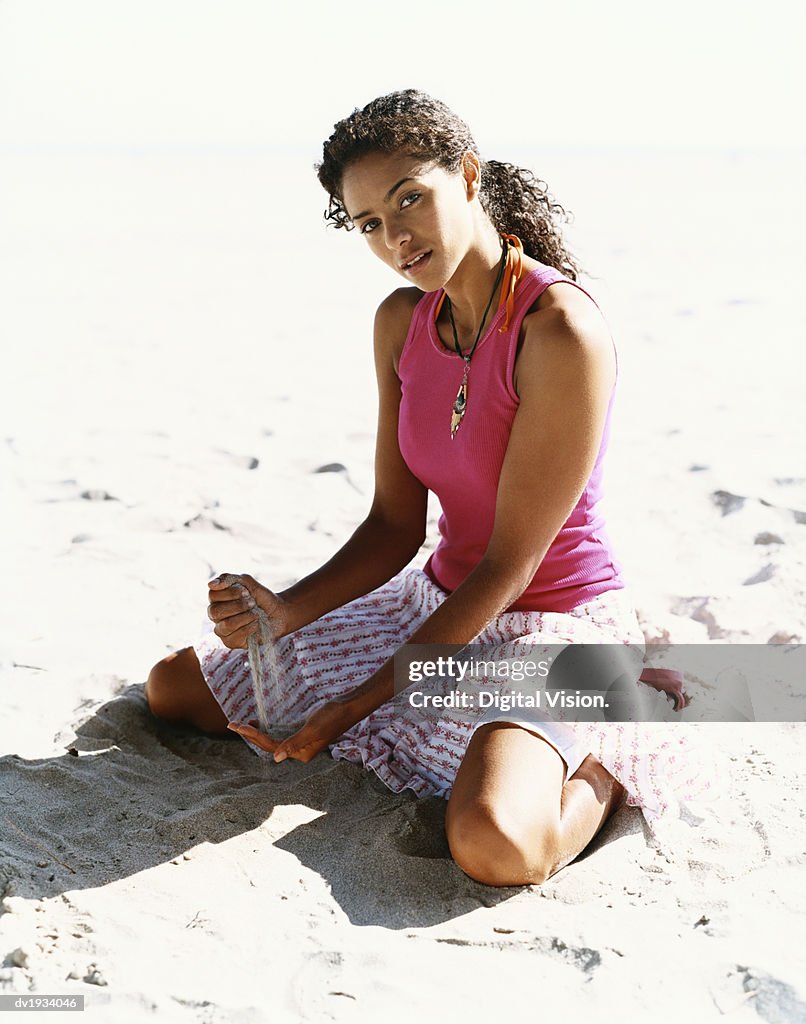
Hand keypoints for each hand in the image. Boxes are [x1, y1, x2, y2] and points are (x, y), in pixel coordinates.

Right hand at [207, 572, 289, 649]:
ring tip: (256, 614)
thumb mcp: (247, 582)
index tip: (246, 592)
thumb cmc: (261, 597)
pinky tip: (256, 624)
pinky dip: (249, 628)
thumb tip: (210, 584)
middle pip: (215, 612)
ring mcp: (222, 630)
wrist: (279, 612)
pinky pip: (234, 637)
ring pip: (225, 625)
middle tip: (252, 603)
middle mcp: (216, 616)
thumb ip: (229, 579)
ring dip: (245, 617)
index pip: (212, 595)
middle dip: (238, 606)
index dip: (230, 593)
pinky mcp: (231, 642)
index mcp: (217, 600)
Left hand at [228, 699, 356, 763]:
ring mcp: (302, 743)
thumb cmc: (333, 716)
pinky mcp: (304, 734)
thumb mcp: (313, 729)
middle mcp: (300, 752)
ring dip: (257, 734)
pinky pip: (281, 735)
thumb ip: (294, 743)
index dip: (253, 736)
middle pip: (270, 745)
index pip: (271, 746)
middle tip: (232, 723)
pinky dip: (269, 730)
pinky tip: (261, 724)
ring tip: (243, 725)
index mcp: (301, 754)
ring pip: (274, 741)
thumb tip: (275, 758)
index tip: (237, 725)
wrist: (350, 706)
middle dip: (250, 736)